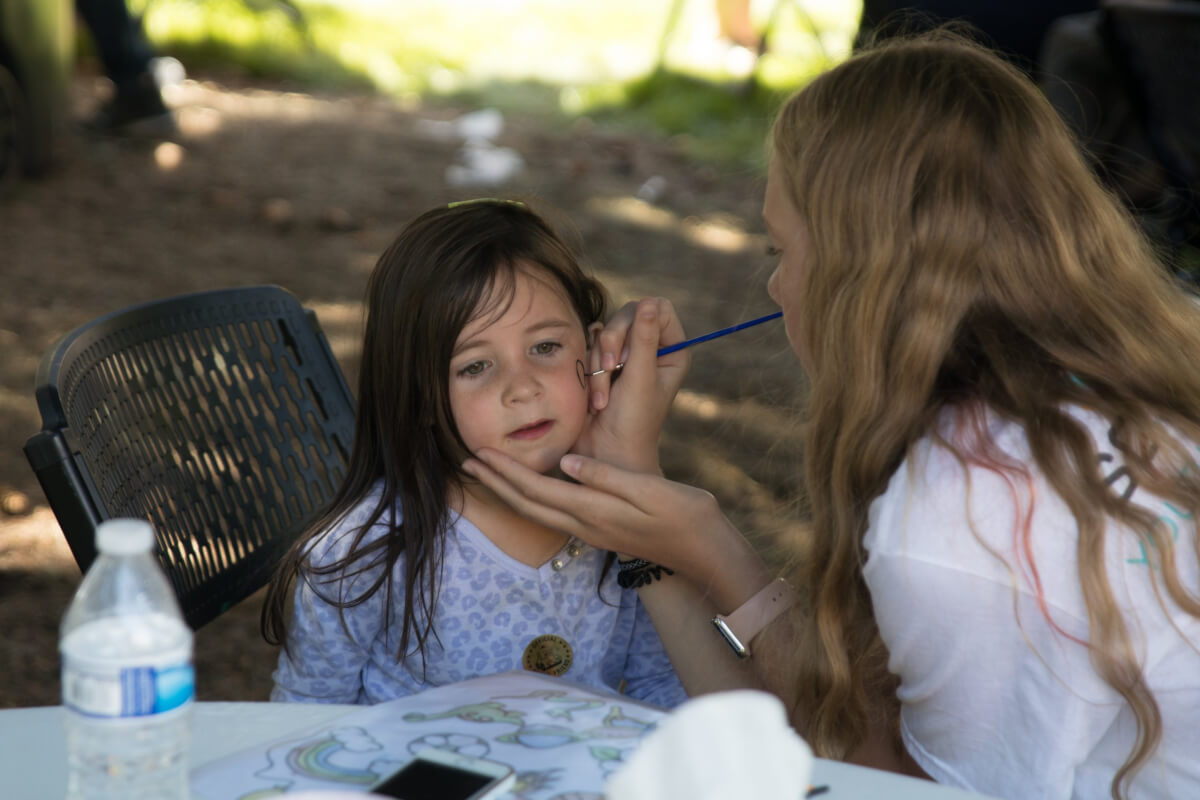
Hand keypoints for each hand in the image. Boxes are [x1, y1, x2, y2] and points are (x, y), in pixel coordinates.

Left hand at [462, 449, 769, 609]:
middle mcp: (586, 525)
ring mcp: (593, 531)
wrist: (706, 552)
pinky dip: (532, 498)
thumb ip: (605, 478)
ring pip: (538, 512)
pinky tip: (530, 487)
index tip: (480, 452)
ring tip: (488, 474)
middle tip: (467, 461)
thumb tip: (566, 463)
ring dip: (510, 492)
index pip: (537, 490)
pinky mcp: (601, 530)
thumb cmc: (686, 515)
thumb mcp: (648, 490)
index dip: (506, 472)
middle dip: (496, 483)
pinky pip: (554, 513)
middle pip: (528, 504)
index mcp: (593, 511)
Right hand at [575, 297, 689, 471]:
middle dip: (612, 343)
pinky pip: (590, 346)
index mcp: (672, 351)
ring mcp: (625, 356)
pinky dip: (588, 369)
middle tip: (609, 370)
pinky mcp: (603, 364)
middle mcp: (651, 350)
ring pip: (605, 331)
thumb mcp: (640, 379)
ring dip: (598, 363)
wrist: (607, 455)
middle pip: (628, 314)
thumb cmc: (632, 423)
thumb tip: (650, 302)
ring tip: (602, 397)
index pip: (659, 309)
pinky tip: (595, 396)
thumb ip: (643, 339)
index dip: (640, 321)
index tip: (629, 351)